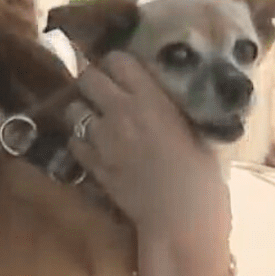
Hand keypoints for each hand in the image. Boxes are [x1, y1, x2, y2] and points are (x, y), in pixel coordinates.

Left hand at [67, 51, 232, 245]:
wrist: (182, 216)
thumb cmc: (201, 174)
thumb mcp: (192, 129)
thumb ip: (167, 108)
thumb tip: (157, 98)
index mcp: (151, 98)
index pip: (119, 59)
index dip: (117, 63)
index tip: (121, 71)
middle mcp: (121, 111)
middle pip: (87, 77)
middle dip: (92, 81)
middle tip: (102, 92)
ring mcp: (102, 138)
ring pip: (73, 109)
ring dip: (82, 112)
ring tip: (94, 121)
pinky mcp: (92, 164)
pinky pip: (74, 142)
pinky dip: (80, 143)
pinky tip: (93, 149)